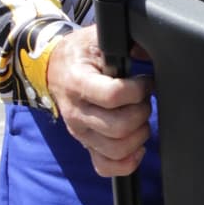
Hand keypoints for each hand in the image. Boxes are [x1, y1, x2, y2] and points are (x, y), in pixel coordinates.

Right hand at [45, 25, 151, 176]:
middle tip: (143, 100)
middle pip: (119, 127)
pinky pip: (106, 166)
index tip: (145, 81)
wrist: (53, 68)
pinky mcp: (86, 145)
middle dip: (141, 112)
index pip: (113, 96)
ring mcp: (80, 132)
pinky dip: (126, 163)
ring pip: (117, 149)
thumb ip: (127, 42)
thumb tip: (151, 50)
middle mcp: (77, 112)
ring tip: (139, 117)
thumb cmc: (80, 54)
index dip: (138, 90)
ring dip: (138, 135)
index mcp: (78, 82)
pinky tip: (136, 147)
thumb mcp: (98, 38)